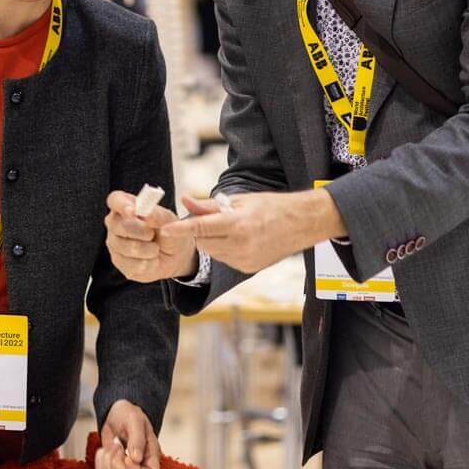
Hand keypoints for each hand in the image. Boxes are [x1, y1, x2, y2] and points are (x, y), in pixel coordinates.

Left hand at [95, 400, 160, 468]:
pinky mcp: (112, 467)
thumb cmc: (130, 414)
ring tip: (112, 445)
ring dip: (108, 462)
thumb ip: (137, 439)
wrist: (116, 412)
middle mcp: (140, 465)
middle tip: (117, 447)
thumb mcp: (135, 420)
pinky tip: (105, 448)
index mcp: (151, 456)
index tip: (127, 458)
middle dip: (117, 465)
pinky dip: (100, 461)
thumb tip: (136, 459)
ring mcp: (125, 468)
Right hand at [104, 190, 197, 280]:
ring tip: (156, 248)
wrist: (175, 254)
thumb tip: (147, 215)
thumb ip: (158, 216)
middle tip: (152, 234)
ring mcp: (115, 244)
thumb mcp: (169, 220)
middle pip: (119, 225)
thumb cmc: (168, 230)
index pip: (115, 200)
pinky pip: (132, 265)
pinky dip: (149, 263)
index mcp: (126, 206)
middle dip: (140, 231)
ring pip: (127, 247)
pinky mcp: (119, 262)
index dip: (121, 205)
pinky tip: (152, 260)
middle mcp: (116, 224)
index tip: (133, 211)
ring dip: (149, 249)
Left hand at [163, 189, 345, 274]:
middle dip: (199, 231)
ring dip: (211, 240)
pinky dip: (223, 249)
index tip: (165, 231)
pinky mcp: (248, 268)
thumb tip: (184, 200)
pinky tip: (239, 239)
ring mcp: (245, 260)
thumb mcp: (241, 200)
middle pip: (203, 241)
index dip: (181, 230)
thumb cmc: (272, 206)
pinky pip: (224, 259)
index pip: (202, 228)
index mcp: (239, 225)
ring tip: (229, 227)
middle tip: (206, 219)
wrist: (303, 224)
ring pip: (212, 252)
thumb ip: (210, 205)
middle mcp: (241, 245)